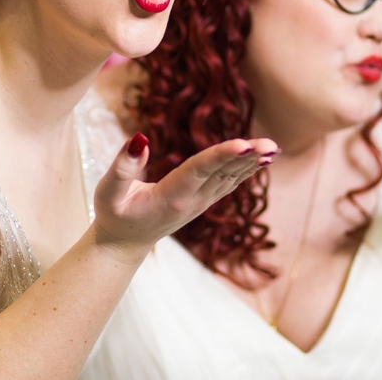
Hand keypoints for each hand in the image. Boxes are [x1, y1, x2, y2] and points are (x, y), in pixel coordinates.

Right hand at [92, 133, 277, 259]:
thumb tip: (139, 138)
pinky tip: (264, 159)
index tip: (244, 145)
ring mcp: (200, 203)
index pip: (200, 170)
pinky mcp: (203, 201)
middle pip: (222, 173)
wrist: (124, 244)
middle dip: (247, 157)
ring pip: (230, 178)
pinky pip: (229, 182)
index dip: (221, 156)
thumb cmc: (114, 215)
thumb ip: (122, 167)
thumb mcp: (108, 192)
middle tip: (270, 144)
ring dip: (252, 162)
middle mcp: (191, 201)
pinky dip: (247, 169)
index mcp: (171, 197)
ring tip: (273, 148)